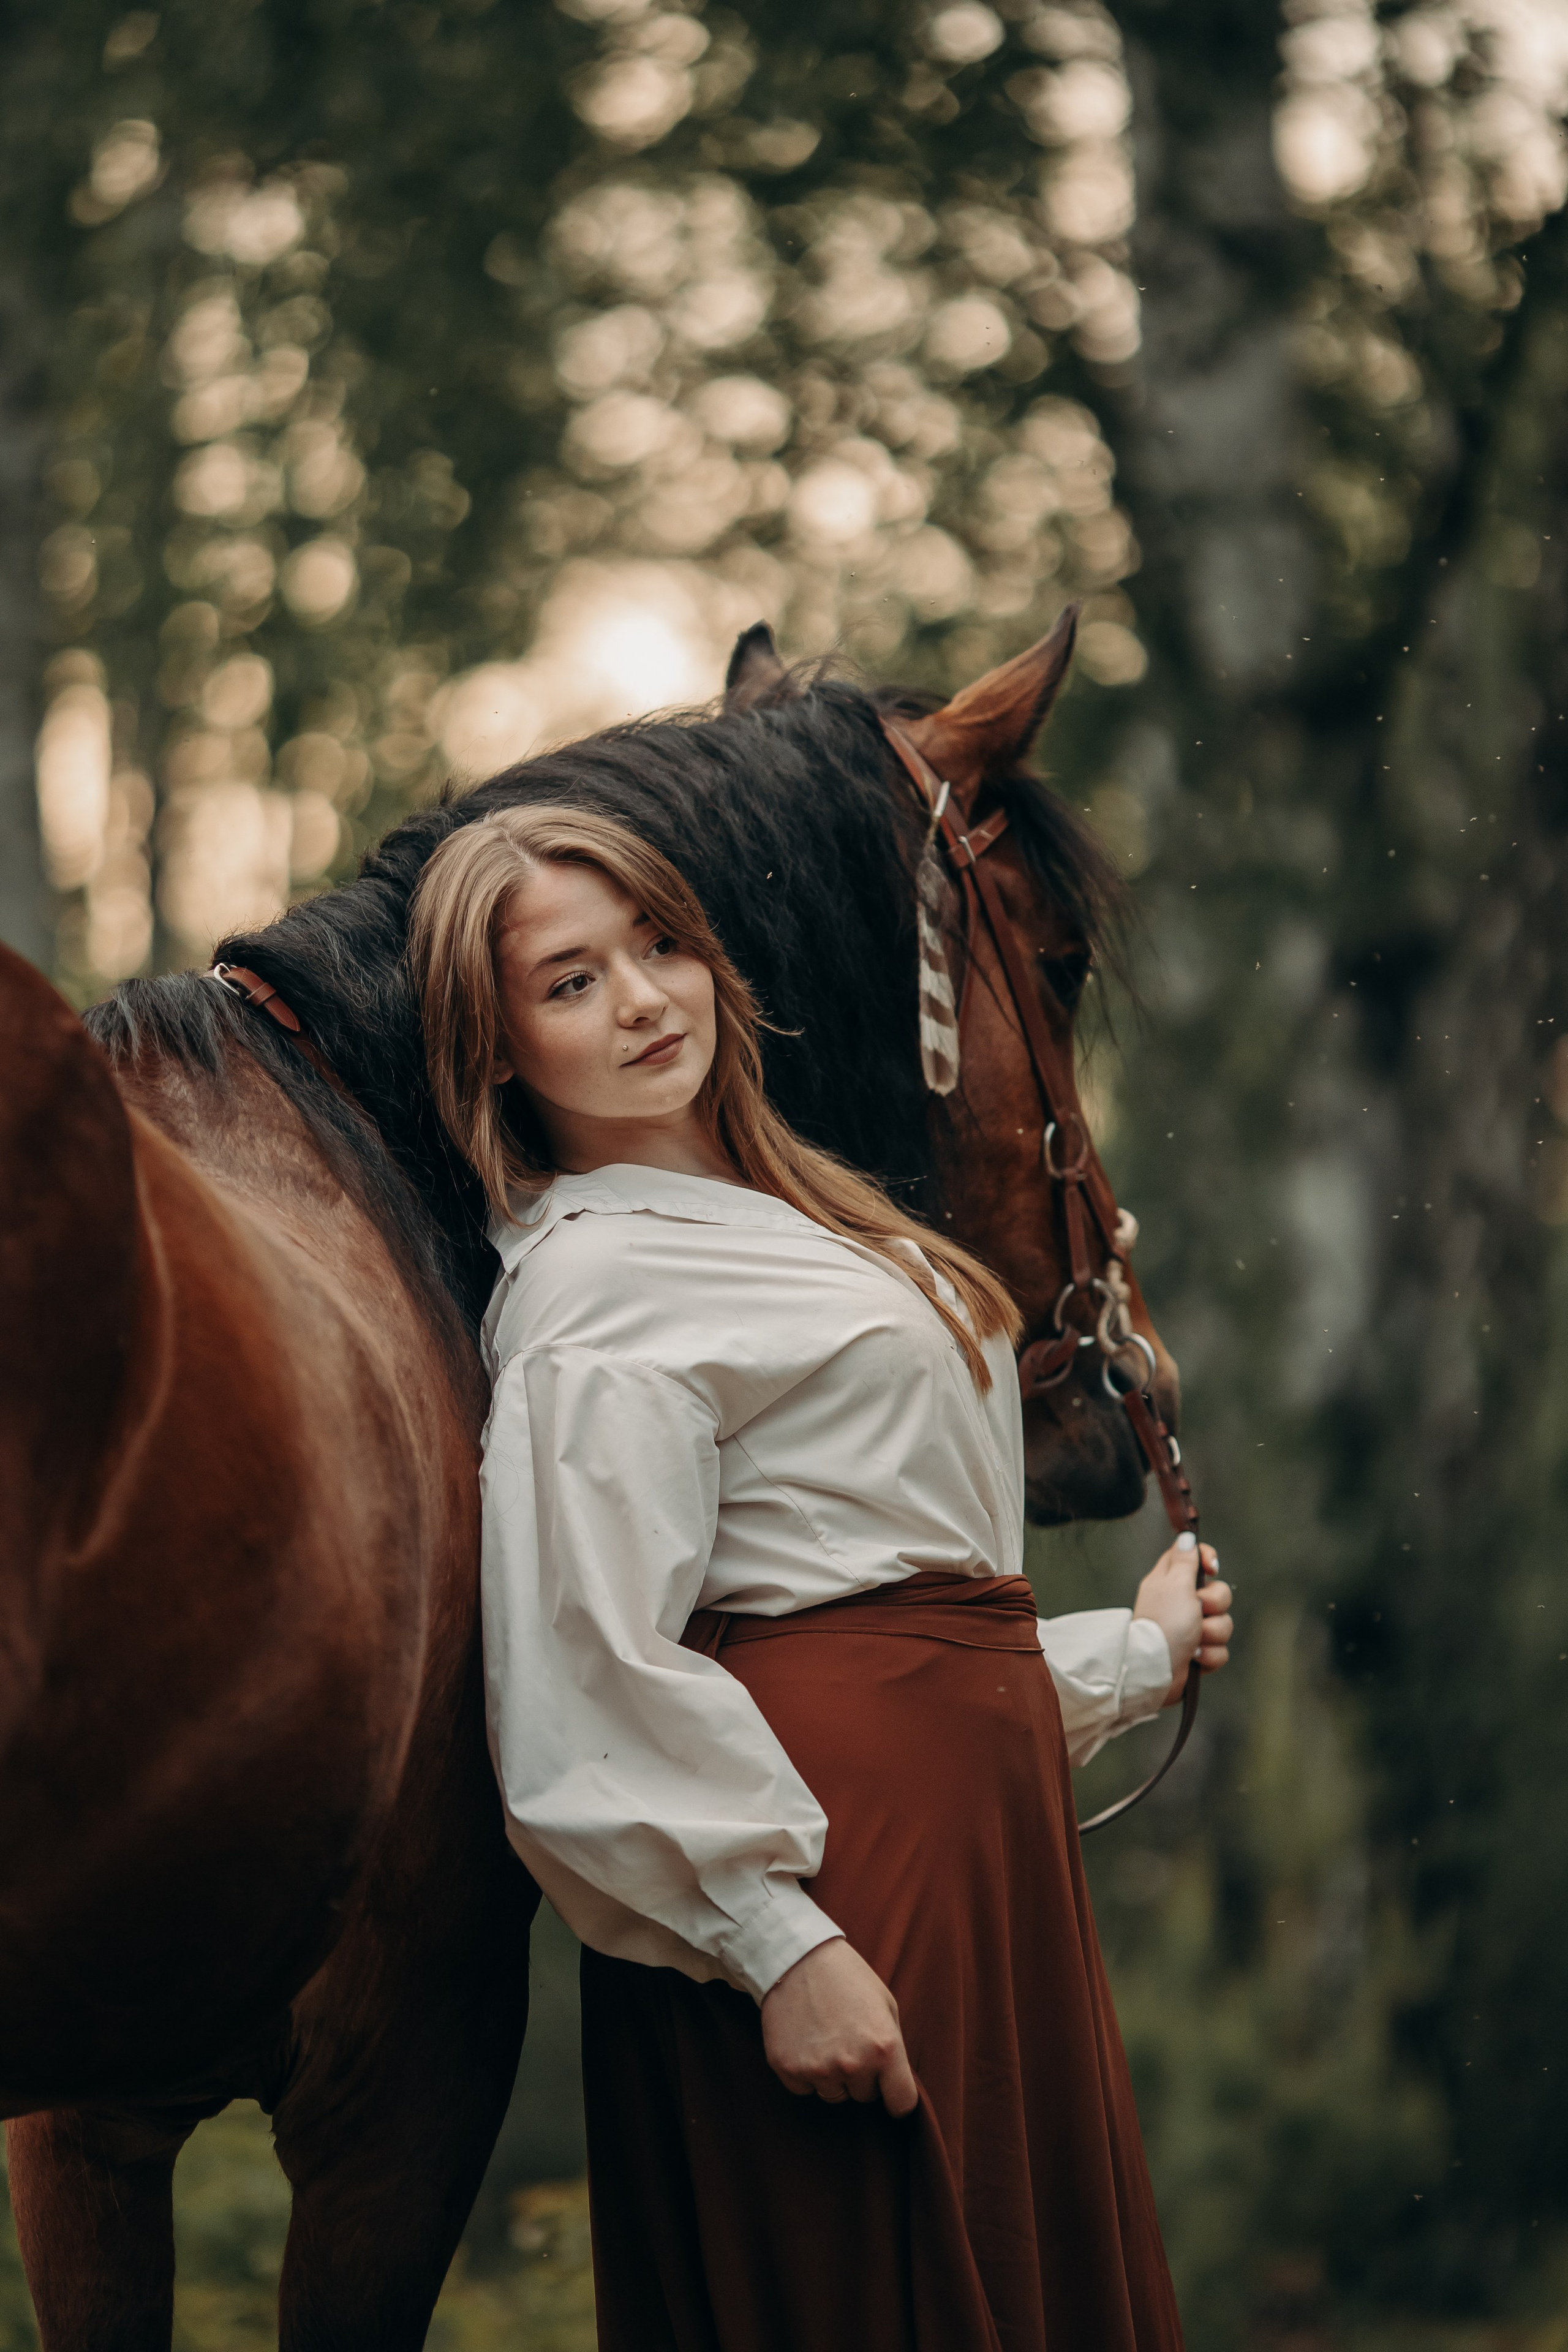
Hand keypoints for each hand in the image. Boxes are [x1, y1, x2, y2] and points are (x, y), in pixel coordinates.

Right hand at [760, 1938, 917, 2116]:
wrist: (797, 1956)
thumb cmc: (847, 1977)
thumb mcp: (885, 2004)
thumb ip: (893, 2047)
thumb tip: (893, 2081)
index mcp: (884, 2048)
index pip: (901, 2103)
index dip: (896, 2097)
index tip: (889, 2090)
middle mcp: (853, 2064)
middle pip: (864, 2097)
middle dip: (862, 2076)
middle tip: (848, 2041)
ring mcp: (818, 2069)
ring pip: (834, 2095)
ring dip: (833, 2076)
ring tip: (825, 2037)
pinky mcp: (789, 2068)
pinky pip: (804, 2089)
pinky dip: (805, 2072)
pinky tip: (805, 2041)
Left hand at [1132, 1532, 1233, 1707]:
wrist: (1155, 1671)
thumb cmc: (1164, 1624)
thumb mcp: (1174, 1584)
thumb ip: (1184, 1560)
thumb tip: (1186, 1536)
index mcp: (1170, 1581)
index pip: (1193, 1558)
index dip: (1207, 1560)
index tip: (1212, 1569)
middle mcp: (1181, 1603)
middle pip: (1218, 1593)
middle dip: (1215, 1605)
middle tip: (1198, 1610)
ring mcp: (1190, 1629)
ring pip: (1223, 1623)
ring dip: (1212, 1634)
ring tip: (1194, 1642)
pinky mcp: (1197, 1654)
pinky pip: (1220, 1650)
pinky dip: (1210, 1655)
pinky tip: (1195, 1658)